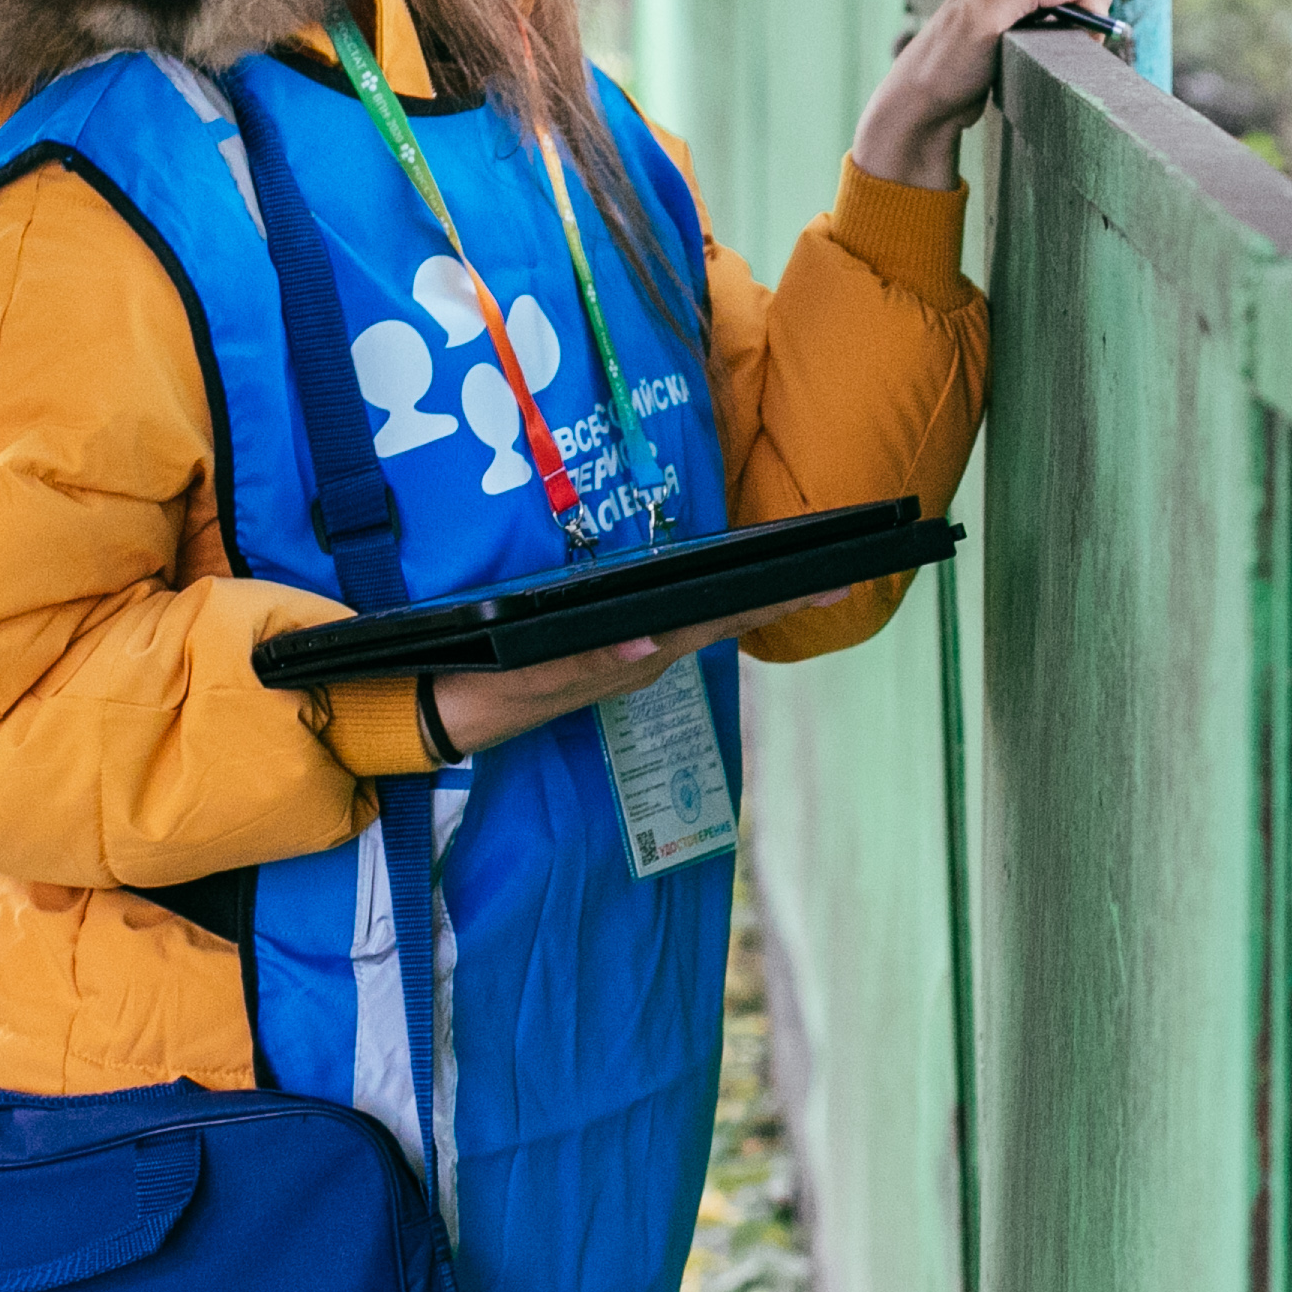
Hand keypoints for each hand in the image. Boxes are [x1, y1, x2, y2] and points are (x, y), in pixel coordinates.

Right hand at [422, 593, 825, 759]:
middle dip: (782, 598)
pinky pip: (673, 631)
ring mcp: (628, 662)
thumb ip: (586, 662)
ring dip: (753, 604)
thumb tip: (648, 645)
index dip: (774, 601)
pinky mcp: (609, 660)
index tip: (831, 584)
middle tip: (844, 577)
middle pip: (725, 621)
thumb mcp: (533, 674)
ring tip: (801, 582)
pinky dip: (709, 615)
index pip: (718, 621)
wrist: (447, 713)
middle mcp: (643, 659)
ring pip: (704, 625)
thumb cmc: (486, 685)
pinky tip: (730, 605)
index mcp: (634, 657)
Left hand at [851, 0, 1113, 190]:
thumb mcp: (985, 18)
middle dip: (1083, 20)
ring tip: (1056, 58)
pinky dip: (1065, 45)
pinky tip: (1049, 60)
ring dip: (1076, 35)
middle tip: (1071, 52)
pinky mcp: (1020, 31)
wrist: (925, 106)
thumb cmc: (947, 63)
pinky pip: (1060, 30)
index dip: (1086, 4)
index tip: (1084, 38)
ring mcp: (1017, 4)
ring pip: (1072, 11)